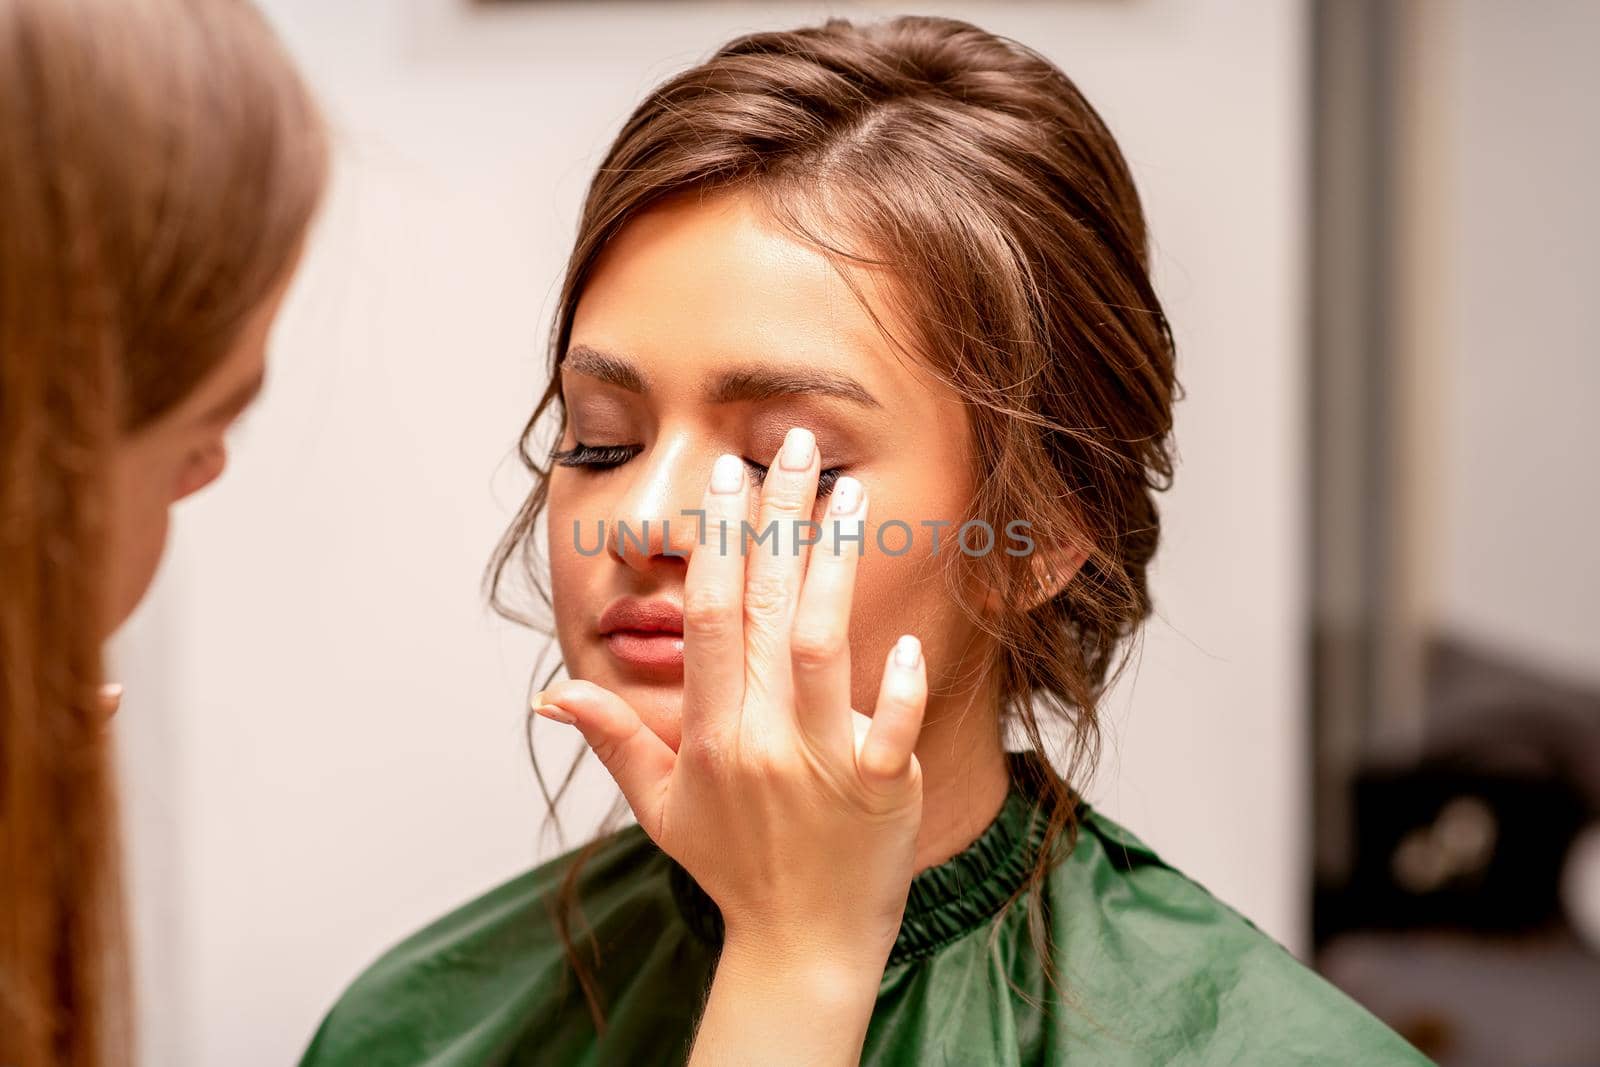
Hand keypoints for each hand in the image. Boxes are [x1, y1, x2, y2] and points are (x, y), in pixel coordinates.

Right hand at [535, 424, 927, 965]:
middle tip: (791, 445)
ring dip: (832, 566)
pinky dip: (895, 687)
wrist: (803, 943)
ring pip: (820, 646)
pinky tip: (904, 640)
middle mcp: (761, 736)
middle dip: (776, 520)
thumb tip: (550, 693)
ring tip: (847, 493)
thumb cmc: (734, 869)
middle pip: (761, 608)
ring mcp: (822, 762)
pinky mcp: (881, 789)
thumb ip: (612, 739)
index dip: (715, 541)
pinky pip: (889, 729)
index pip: (705, 617)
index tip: (728, 476)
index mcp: (710, 732)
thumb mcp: (659, 808)